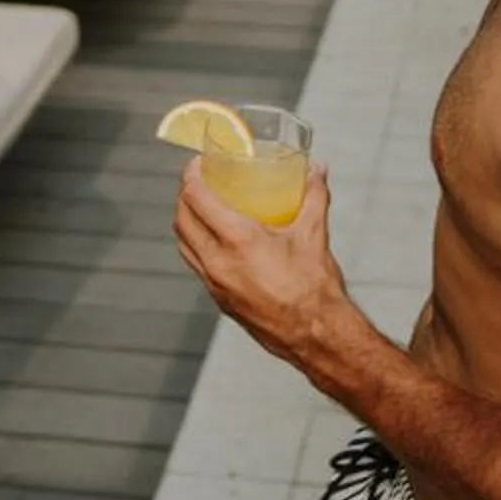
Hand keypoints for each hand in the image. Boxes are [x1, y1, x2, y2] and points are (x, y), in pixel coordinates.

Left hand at [174, 156, 351, 366]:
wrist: (315, 334)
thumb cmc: (314, 288)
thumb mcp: (314, 234)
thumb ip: (314, 196)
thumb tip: (318, 170)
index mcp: (238, 241)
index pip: (196, 199)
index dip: (191, 176)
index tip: (198, 164)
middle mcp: (218, 263)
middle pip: (182, 220)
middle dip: (185, 196)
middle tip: (199, 182)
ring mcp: (215, 284)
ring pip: (184, 245)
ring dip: (187, 222)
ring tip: (203, 208)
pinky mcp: (220, 300)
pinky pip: (197, 266)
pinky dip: (197, 246)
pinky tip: (217, 241)